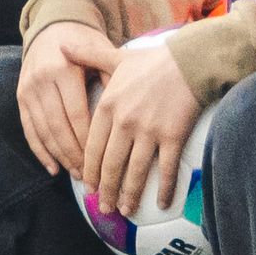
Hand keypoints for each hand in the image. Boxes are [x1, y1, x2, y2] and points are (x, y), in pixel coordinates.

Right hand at [18, 21, 115, 177]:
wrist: (53, 29)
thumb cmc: (88, 44)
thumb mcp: (103, 54)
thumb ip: (112, 79)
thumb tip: (127, 114)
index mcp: (64, 70)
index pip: (77, 114)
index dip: (89, 139)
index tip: (105, 159)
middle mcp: (41, 81)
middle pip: (58, 127)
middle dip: (75, 154)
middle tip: (93, 175)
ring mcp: (27, 90)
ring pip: (43, 131)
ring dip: (60, 156)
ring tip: (78, 175)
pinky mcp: (20, 98)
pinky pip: (29, 129)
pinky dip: (40, 151)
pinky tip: (53, 168)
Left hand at [80, 35, 199, 216]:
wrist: (192, 61)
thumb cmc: (155, 60)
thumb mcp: (116, 56)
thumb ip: (88, 55)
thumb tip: (63, 44)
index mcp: (108, 106)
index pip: (92, 147)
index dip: (89, 170)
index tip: (89, 187)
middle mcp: (124, 122)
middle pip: (110, 164)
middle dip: (106, 189)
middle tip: (104, 208)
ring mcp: (149, 131)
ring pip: (134, 170)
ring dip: (129, 194)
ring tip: (125, 210)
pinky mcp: (173, 136)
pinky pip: (166, 168)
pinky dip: (164, 188)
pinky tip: (163, 203)